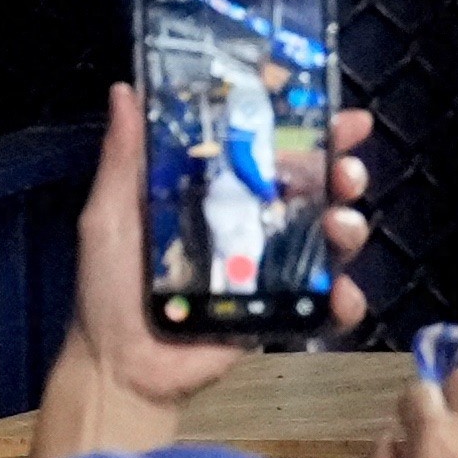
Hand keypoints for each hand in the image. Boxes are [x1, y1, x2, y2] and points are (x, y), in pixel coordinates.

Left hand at [28, 84, 370, 457]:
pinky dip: (345, 299)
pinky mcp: (282, 314)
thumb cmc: (109, 289)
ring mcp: (272, 270)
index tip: (340, 114)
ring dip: (349, 226)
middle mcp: (251, 224)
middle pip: (312, 189)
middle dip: (341, 172)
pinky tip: (341, 294)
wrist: (122, 367)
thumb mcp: (108, 216)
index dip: (309, 129)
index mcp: (216, 192)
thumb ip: (123, 160)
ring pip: (329, 239)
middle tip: (345, 171)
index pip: (270, 150)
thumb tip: (124, 90)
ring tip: (342, 226)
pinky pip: (326, 304)